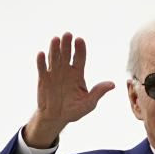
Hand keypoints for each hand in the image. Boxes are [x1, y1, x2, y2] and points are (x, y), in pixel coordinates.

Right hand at [23, 32, 114, 148]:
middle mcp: (66, 70)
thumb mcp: (89, 103)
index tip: (80, 40)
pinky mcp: (43, 79)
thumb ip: (98, 92)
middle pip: (66, 54)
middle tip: (68, 34)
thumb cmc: (74, 110)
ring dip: (54, 48)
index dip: (80, 49)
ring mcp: (54, 73)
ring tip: (55, 39)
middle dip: (67, 44)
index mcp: (78, 73)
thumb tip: (113, 84)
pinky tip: (41, 54)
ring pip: (54, 57)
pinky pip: (42, 68)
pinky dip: (41, 61)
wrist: (57, 118)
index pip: (80, 57)